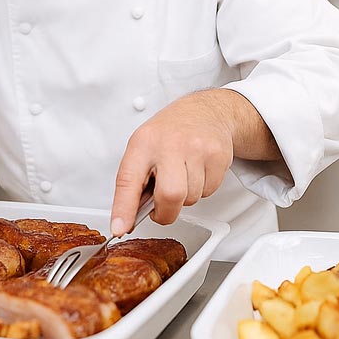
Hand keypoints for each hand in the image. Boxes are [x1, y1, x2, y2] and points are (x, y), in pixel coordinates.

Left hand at [110, 91, 235, 236]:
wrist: (205, 111)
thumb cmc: (169, 133)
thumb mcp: (144, 147)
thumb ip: (135, 181)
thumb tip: (129, 219)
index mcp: (144, 143)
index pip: (129, 180)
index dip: (124, 208)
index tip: (120, 228)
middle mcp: (170, 144)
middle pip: (170, 196)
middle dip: (166, 212)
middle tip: (163, 207)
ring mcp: (197, 148)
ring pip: (191, 198)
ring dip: (186, 197)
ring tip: (183, 175)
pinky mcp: (218, 155)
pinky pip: (209, 192)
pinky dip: (202, 189)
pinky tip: (198, 171)